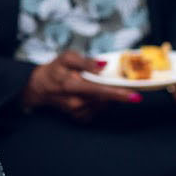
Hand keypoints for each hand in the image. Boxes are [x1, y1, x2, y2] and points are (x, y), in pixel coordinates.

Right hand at [21, 51, 141, 120]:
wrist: (39, 87)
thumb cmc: (55, 69)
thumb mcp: (67, 57)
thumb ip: (86, 61)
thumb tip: (104, 65)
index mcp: (72, 85)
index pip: (100, 91)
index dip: (119, 94)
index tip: (135, 96)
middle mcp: (75, 102)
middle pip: (105, 99)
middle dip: (117, 92)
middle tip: (124, 83)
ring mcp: (77, 112)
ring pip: (104, 105)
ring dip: (108, 96)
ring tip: (100, 84)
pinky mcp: (78, 117)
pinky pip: (98, 111)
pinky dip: (101, 102)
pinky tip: (93, 94)